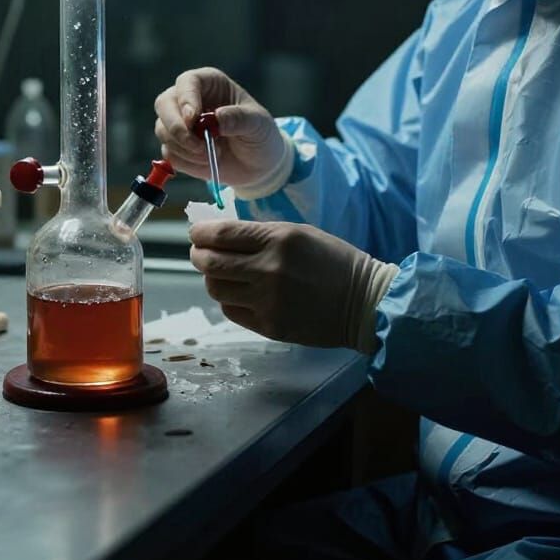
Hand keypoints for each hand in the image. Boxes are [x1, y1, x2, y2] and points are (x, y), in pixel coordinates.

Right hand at [153, 67, 284, 186]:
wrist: (258, 164)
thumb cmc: (259, 134)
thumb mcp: (258, 124)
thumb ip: (239, 119)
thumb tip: (218, 118)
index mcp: (209, 83)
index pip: (187, 82)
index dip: (186, 98)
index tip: (193, 118)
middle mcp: (189, 99)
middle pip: (164, 104)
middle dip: (176, 127)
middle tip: (197, 145)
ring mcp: (179, 123)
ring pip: (163, 131)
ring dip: (186, 148)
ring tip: (215, 154)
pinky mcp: (176, 146)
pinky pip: (169, 154)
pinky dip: (187, 162)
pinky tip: (207, 161)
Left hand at [189, 221, 398, 350]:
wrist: (363, 302)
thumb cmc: (332, 260)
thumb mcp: (298, 233)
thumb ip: (259, 234)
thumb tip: (219, 234)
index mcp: (278, 240)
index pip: (220, 234)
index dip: (200, 233)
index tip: (196, 233)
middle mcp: (268, 270)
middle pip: (210, 263)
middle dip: (198, 255)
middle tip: (199, 252)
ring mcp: (267, 301)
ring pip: (216, 288)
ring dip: (212, 278)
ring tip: (221, 272)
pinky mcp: (269, 326)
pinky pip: (231, 310)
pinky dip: (229, 299)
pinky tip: (238, 292)